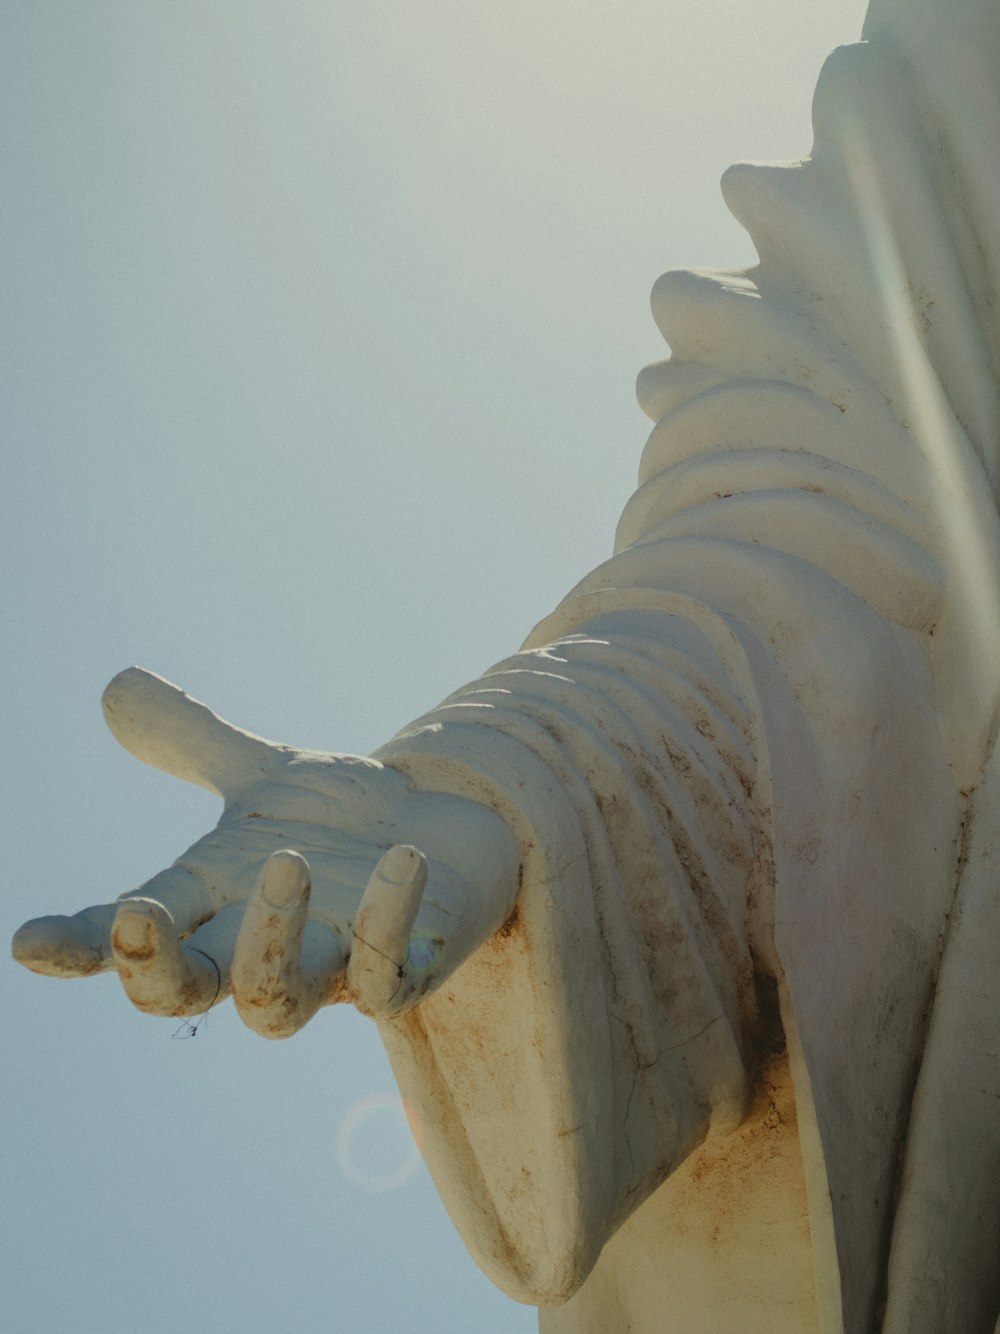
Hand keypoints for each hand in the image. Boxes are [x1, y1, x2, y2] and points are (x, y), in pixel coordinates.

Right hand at [11, 668, 520, 1034]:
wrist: (450, 835)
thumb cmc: (347, 822)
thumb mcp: (268, 774)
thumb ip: (194, 740)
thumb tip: (116, 685)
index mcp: (215, 903)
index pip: (130, 938)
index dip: (79, 947)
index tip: (30, 944)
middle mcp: (260, 947)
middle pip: (182, 994)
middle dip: (151, 970)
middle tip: (135, 921)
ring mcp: (329, 971)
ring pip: (273, 1004)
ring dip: (270, 938)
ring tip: (287, 861)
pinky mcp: (402, 974)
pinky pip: (386, 978)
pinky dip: (387, 920)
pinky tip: (402, 855)